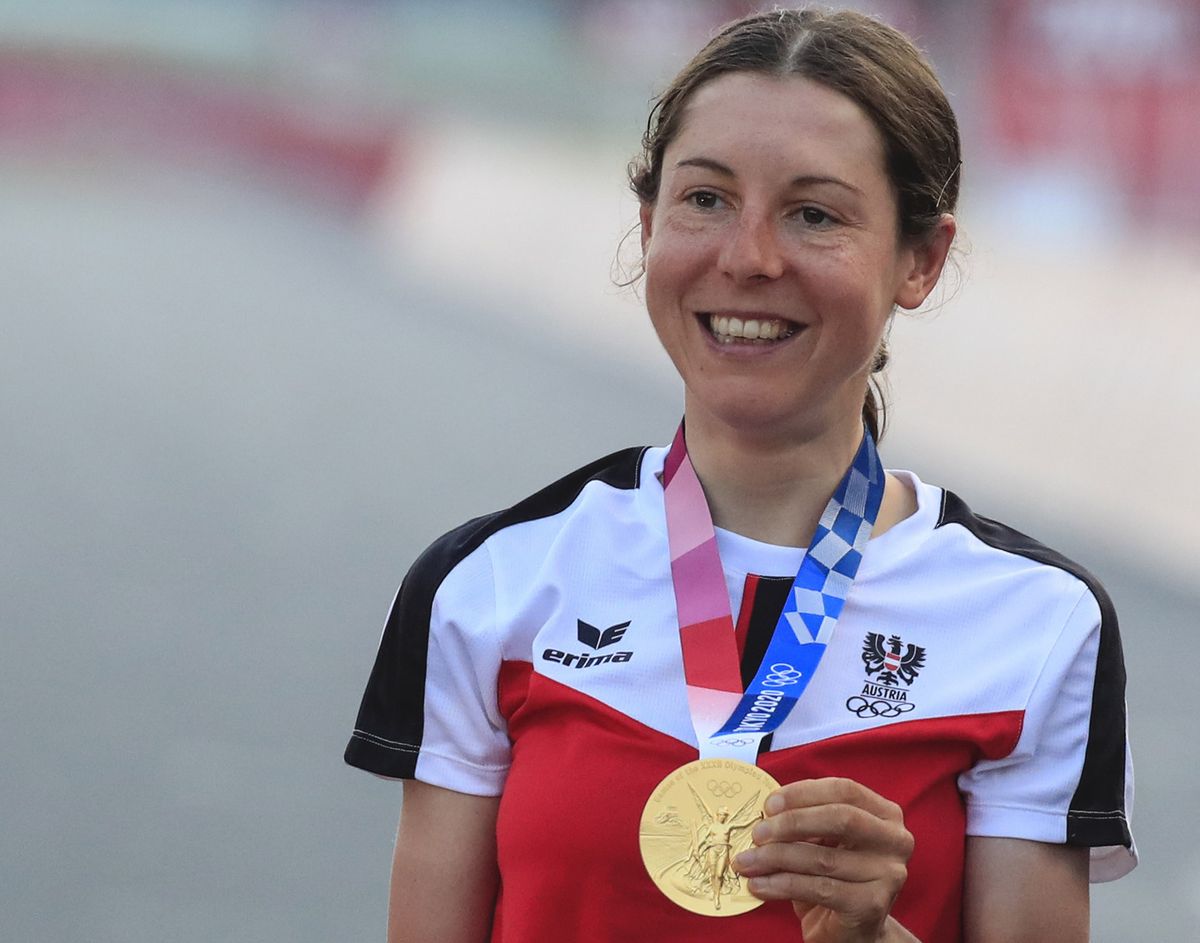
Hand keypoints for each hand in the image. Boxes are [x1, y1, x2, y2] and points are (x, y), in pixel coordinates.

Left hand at [733, 777, 914, 942]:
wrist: (852, 933)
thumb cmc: (834, 878)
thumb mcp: (823, 842)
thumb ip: (806, 820)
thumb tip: (767, 811)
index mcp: (885, 814)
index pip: (844, 790)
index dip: (803, 793)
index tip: (769, 804)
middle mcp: (895, 841)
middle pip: (839, 818)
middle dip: (791, 823)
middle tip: (757, 833)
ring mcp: (888, 874)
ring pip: (822, 857)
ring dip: (775, 858)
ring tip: (746, 862)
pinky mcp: (872, 904)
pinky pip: (818, 888)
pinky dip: (781, 885)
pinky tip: (758, 885)